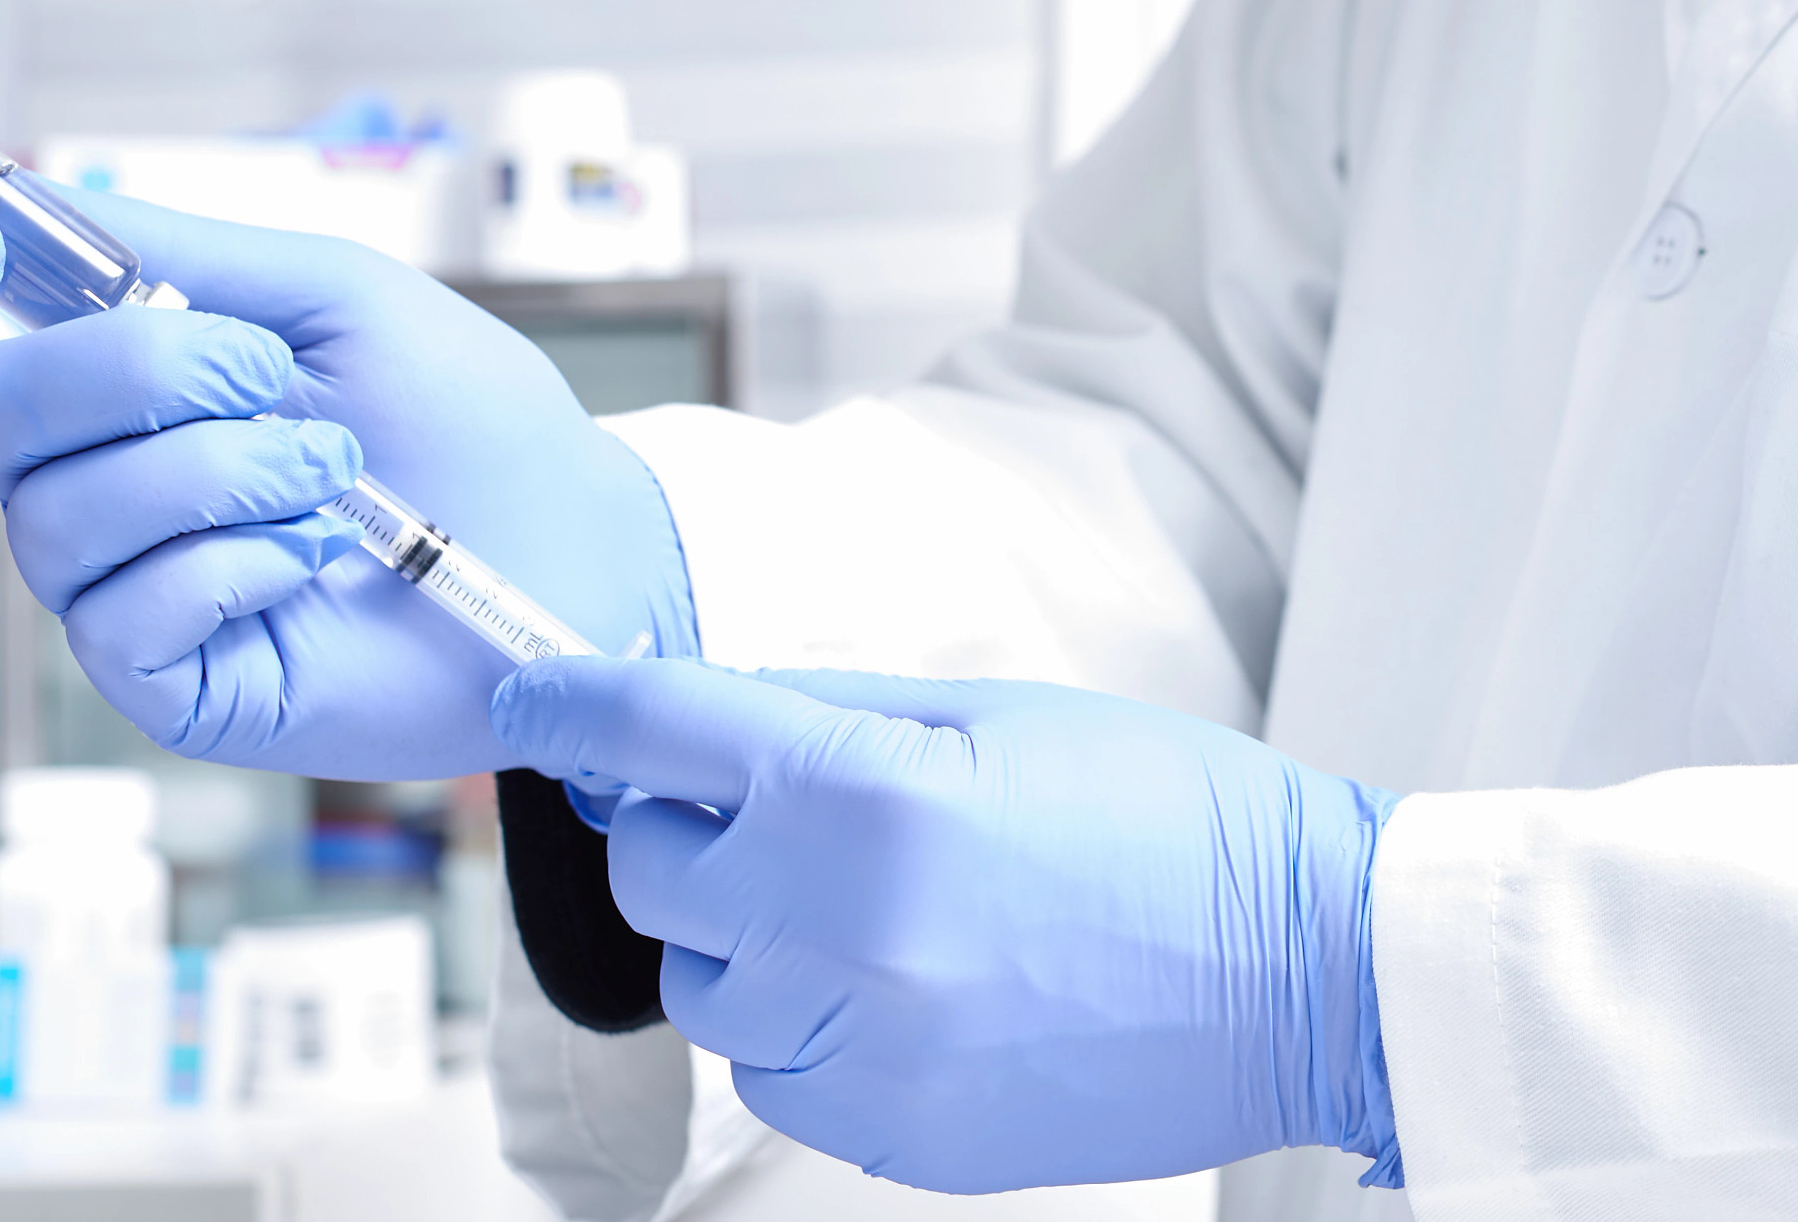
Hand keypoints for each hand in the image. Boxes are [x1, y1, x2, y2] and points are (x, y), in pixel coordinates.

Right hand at [0, 191, 695, 778]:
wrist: (574, 549)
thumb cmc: (474, 425)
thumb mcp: (341, 302)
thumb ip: (190, 258)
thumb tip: (37, 207)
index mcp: (126, 389)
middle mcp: (106, 488)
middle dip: (136, 373)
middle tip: (273, 380)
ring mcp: (135, 591)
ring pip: (55, 521)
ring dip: (214, 475)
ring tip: (335, 482)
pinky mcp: (178, 686)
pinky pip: (120, 621)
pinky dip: (227, 569)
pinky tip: (313, 562)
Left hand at [491, 658, 1403, 1192]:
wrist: (1304, 968)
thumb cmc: (1167, 815)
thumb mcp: (994, 713)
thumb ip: (823, 709)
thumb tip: (702, 711)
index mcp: (865, 797)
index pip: (651, 735)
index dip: (570, 706)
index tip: (532, 703)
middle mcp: (840, 933)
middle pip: (650, 868)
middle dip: (682, 819)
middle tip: (770, 797)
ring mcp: (861, 1051)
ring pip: (695, 980)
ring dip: (738, 925)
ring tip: (856, 896)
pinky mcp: (888, 1133)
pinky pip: (765, 1066)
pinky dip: (793, 1015)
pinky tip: (889, 978)